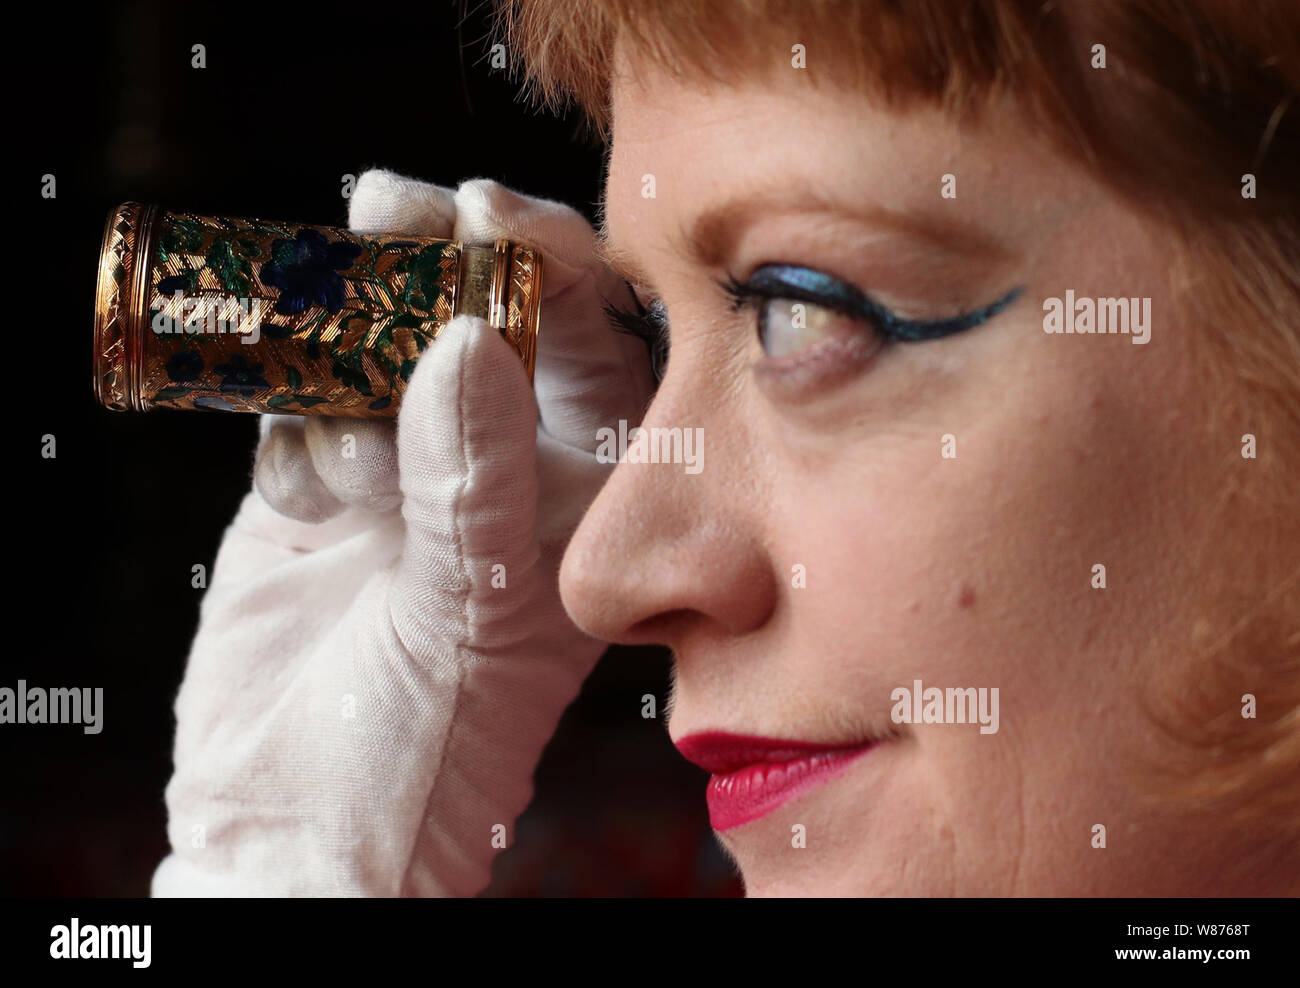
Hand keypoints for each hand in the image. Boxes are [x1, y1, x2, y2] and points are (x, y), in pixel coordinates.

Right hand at [152, 170, 654, 895]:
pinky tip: (310, 500)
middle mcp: (499, 469)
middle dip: (432, 260)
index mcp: (579, 487)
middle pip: (478, 317)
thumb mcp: (474, 612)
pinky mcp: (318, 495)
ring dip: (352, 351)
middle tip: (386, 205)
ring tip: (343, 413)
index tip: (487, 210)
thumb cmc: (433, 749)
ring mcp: (406, 477)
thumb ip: (471, 478)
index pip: (588, 337)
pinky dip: (298, 434)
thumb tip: (464, 338)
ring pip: (380, 351)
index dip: (546, 259)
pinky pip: (304, 412)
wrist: (306, 827)